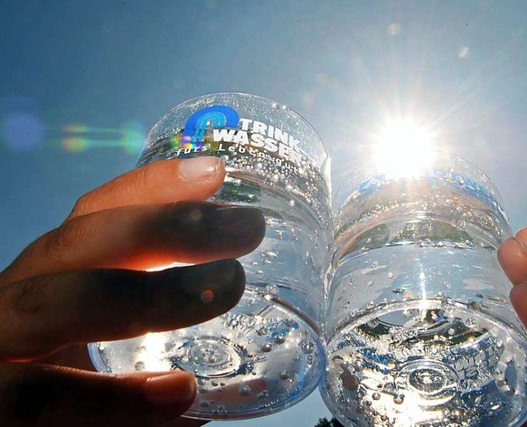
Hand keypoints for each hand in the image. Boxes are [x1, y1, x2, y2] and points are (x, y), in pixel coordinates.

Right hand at [0, 157, 265, 425]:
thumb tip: (262, 360)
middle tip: (247, 227)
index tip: (215, 172)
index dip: (149, 189)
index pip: (92, 216)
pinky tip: (177, 394)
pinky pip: (38, 396)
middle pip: (78, 242)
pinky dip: (110, 398)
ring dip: (148, 295)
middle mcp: (17, 299)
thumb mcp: (114, 355)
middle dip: (165, 226)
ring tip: (228, 288)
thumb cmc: (71, 393)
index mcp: (50, 278)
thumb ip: (167, 341)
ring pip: (56, 305)